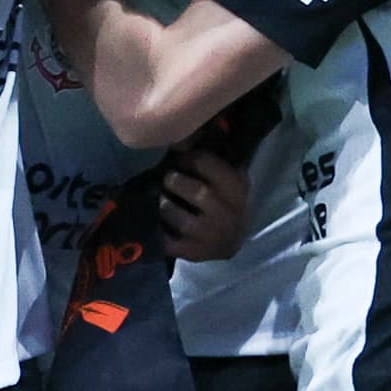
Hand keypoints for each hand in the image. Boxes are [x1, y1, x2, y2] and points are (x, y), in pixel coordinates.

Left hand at [156, 143, 252, 261]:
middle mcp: (227, 214)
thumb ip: (213, 159)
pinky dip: (156, 229)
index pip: (208, 164)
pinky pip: (166, 240)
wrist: (231, 241)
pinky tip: (153, 220)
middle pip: (197, 192)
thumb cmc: (226, 201)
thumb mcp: (230, 178)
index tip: (179, 159)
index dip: (188, 158)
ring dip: (164, 204)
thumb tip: (183, 137)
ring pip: (178, 216)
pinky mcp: (192, 253)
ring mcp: (209, 236)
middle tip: (167, 179)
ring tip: (161, 199)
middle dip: (175, 181)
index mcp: (236, 189)